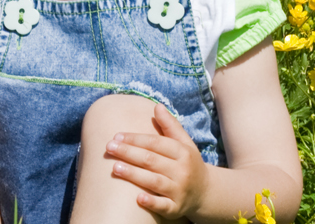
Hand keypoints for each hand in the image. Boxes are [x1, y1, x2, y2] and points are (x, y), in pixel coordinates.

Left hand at [106, 104, 209, 218]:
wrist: (205, 193)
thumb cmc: (188, 164)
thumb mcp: (185, 143)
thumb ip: (170, 126)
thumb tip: (157, 106)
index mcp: (183, 152)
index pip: (156, 143)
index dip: (136, 139)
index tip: (117, 136)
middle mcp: (182, 171)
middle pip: (152, 160)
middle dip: (129, 153)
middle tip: (109, 148)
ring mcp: (179, 190)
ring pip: (154, 181)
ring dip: (134, 174)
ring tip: (114, 168)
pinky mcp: (176, 208)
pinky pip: (163, 206)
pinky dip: (151, 202)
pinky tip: (137, 198)